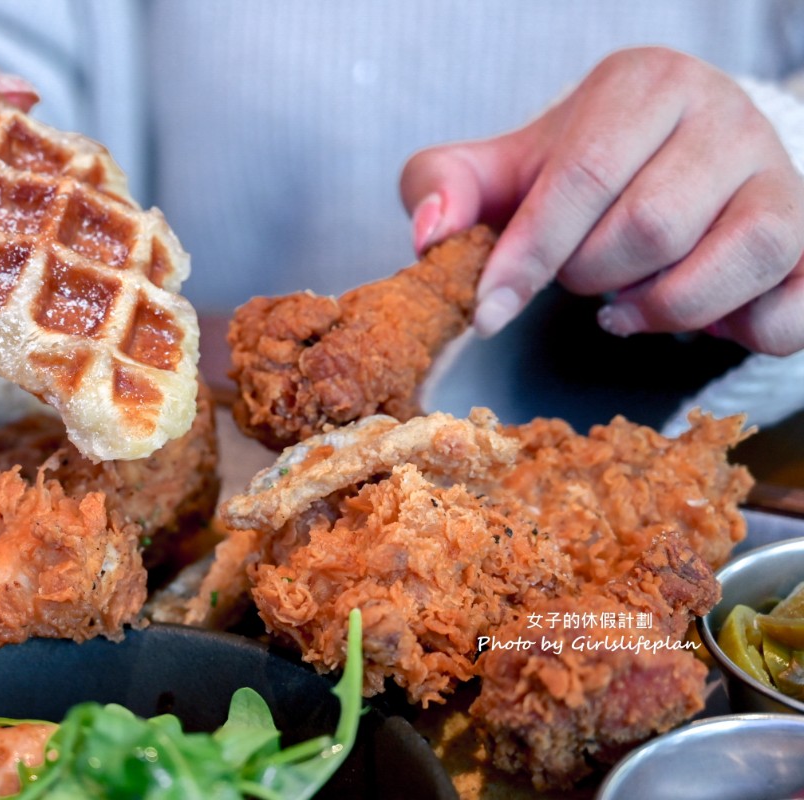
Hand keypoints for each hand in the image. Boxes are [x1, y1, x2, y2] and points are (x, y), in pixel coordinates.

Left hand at [400, 46, 803, 355]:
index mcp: (645, 84)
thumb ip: (444, 186)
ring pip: (735, 260)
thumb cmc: (577, 172)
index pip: (583, 177)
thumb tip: (428, 234)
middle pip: (651, 226)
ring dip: (663, 308)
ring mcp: (782, 176)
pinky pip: (792, 311)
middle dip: (592, 277)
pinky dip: (741, 333)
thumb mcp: (498, 170)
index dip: (530, 256)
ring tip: (628, 300)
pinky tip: (699, 319)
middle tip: (580, 276)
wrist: (666, 167)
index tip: (490, 312)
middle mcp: (727, 116)